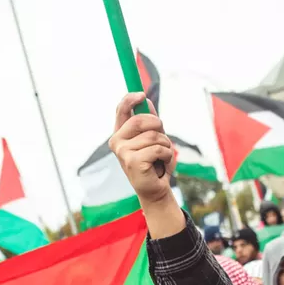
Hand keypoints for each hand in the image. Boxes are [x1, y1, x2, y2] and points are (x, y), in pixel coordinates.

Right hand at [110, 92, 175, 206]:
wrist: (155, 189)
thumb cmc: (154, 163)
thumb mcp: (153, 138)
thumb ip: (149, 121)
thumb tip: (145, 100)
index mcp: (120, 133)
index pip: (121, 109)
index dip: (130, 99)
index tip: (142, 95)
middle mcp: (117, 141)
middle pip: (140, 119)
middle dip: (158, 126)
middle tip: (162, 140)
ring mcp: (122, 152)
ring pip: (153, 135)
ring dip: (166, 145)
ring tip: (161, 156)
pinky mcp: (132, 161)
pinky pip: (157, 148)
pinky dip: (166, 155)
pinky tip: (161, 164)